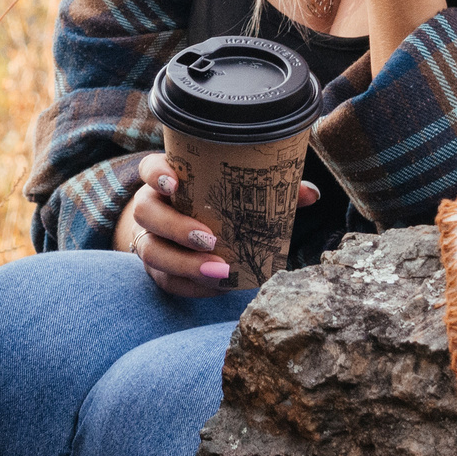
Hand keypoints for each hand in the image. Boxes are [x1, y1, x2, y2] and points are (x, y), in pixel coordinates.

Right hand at [110, 153, 319, 297]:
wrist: (183, 234)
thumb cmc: (215, 206)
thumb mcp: (235, 193)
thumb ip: (269, 189)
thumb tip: (309, 193)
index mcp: (168, 180)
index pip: (150, 168)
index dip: (157, 174)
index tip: (175, 183)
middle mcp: (152, 207)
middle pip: (147, 212)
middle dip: (176, 226)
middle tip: (209, 238)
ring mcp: (149, 238)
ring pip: (151, 250)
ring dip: (184, 263)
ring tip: (219, 270)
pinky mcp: (157, 269)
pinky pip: (166, 280)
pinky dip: (192, 286)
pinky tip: (217, 287)